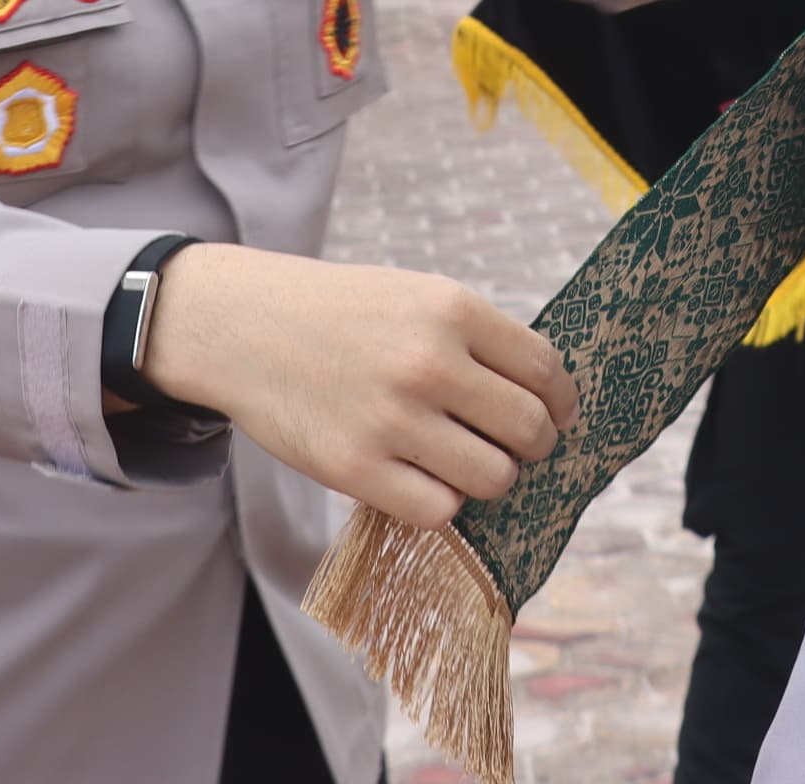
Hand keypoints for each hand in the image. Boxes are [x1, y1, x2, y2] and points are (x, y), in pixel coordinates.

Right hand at [142, 247, 577, 529]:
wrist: (243, 325)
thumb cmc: (340, 313)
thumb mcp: (416, 295)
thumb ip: (477, 339)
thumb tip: (548, 400)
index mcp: (452, 309)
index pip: (545, 371)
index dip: (561, 402)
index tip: (557, 416)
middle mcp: (429, 362)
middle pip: (529, 429)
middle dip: (533, 446)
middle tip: (515, 447)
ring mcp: (392, 418)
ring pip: (493, 477)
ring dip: (489, 478)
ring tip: (465, 464)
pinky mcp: (355, 467)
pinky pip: (438, 510)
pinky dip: (440, 502)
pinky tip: (421, 479)